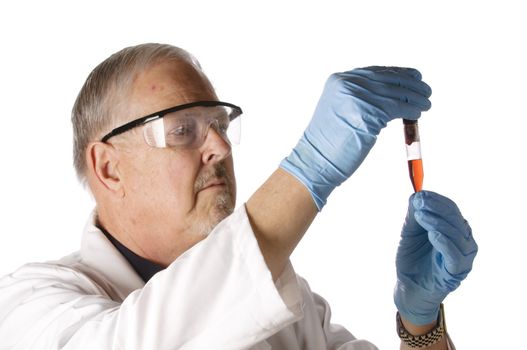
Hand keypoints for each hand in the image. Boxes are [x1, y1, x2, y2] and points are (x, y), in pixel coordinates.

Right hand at [280, 66, 431, 209]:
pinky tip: (417, 113)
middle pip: (389, 79)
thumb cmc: (327, 144)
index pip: (375, 72)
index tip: (413, 77)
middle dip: (410, 84)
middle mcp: (348, 84)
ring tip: (426, 103)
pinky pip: (399, 107)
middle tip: (425, 89)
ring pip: (397, 92)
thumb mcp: (339, 110)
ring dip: (416, 98)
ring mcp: (358, 97)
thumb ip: (358, 98)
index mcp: (339, 80)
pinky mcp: (369, 113)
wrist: (315, 162)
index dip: (397, 73)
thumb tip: (389, 94)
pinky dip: (412, 109)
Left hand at [394, 191, 477, 324]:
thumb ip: (414, 216)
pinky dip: (445, 243)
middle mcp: (463, 241)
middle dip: (437, 208)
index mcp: (454, 229)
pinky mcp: (457, 272)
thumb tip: (417, 196)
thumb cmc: (412, 258)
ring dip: (438, 222)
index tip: (421, 195)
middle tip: (420, 203)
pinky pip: (456, 256)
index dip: (437, 200)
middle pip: (456, 219)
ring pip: (457, 235)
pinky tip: (433, 235)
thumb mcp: (410, 233)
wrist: (408, 287)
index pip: (451, 209)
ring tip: (421, 216)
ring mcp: (463, 257)